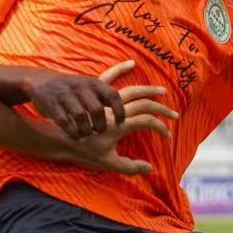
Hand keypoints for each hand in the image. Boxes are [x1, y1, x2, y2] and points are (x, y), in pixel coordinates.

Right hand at [27, 63, 133, 137]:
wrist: (41, 81)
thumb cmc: (74, 88)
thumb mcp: (92, 85)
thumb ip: (110, 95)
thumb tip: (137, 103)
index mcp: (94, 83)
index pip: (112, 95)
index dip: (119, 111)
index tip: (121, 123)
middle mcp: (80, 87)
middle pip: (96, 109)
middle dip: (101, 125)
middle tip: (101, 132)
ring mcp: (65, 96)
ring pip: (80, 117)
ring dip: (86, 129)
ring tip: (88, 135)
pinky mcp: (51, 105)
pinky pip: (64, 122)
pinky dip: (72, 131)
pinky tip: (76, 136)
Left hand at [51, 63, 178, 174]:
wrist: (58, 137)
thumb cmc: (80, 150)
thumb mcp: (106, 162)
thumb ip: (129, 166)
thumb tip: (150, 169)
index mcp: (118, 126)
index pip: (146, 122)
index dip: (160, 128)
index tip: (167, 135)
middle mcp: (113, 110)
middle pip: (144, 104)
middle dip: (161, 109)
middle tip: (174, 115)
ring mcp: (105, 101)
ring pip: (131, 90)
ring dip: (148, 90)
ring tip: (162, 91)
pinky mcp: (95, 94)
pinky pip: (108, 78)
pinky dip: (120, 69)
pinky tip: (131, 63)